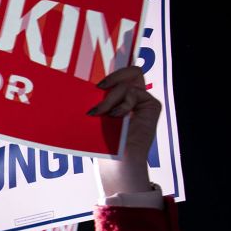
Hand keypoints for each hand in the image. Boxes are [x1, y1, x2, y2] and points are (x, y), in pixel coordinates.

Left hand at [88, 66, 160, 195]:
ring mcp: (143, 101)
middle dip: (112, 76)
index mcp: (118, 100)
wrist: (117, 160)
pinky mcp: (152, 105)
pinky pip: (134, 92)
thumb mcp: (95, 116)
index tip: (95, 78)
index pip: (117, 76)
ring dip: (110, 97)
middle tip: (98, 88)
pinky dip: (122, 103)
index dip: (111, 71)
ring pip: (127, 83)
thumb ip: (95, 98)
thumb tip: (78, 82)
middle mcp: (132, 99)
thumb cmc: (101, 144)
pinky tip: (117, 116)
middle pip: (129, 71)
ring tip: (101, 113)